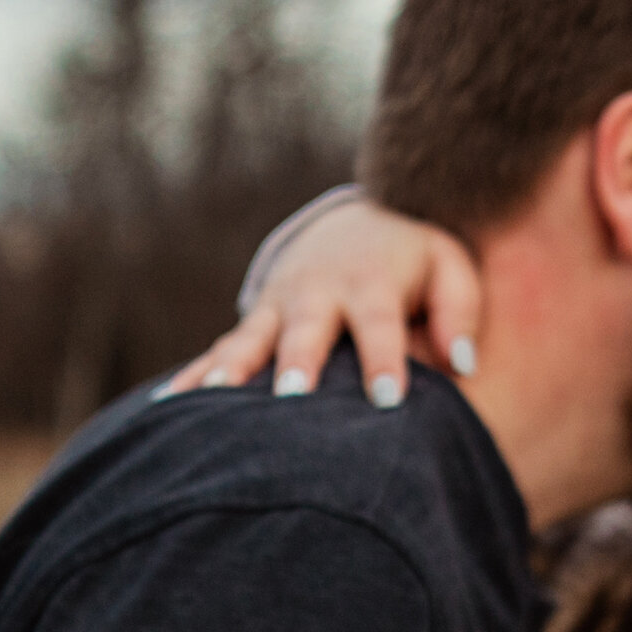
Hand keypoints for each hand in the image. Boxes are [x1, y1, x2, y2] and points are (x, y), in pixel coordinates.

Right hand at [162, 197, 481, 406]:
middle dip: (297, 363)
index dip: (383, 360)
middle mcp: (317, 294)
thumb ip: (459, 311)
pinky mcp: (254, 323)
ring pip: (251, 340)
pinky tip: (167, 407)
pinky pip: (219, 352)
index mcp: (371, 284)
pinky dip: (194, 377)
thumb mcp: (449, 270)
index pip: (381, 325)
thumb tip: (463, 362)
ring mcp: (278, 308)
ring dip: (232, 369)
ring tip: (215, 399)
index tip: (386, 400)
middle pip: (306, 331)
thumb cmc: (413, 264)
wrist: (356, 225)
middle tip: (292, 399)